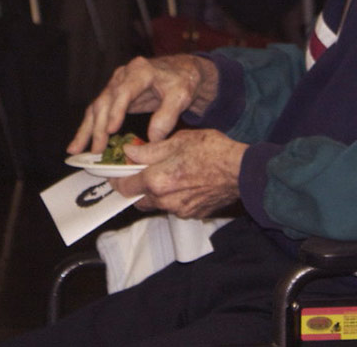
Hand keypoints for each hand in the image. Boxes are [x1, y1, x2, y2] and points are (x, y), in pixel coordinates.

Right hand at [68, 54, 218, 154]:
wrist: (179, 71)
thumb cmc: (181, 81)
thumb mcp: (181, 95)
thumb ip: (168, 115)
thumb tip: (153, 138)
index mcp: (140, 71)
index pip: (124, 90)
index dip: (116, 110)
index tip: (111, 130)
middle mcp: (123, 75)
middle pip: (106, 101)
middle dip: (99, 127)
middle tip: (97, 150)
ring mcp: (115, 84)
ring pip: (97, 107)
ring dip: (87, 129)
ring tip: (77, 150)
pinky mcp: (113, 96)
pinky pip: (98, 112)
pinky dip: (88, 128)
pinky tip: (79, 144)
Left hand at [110, 129, 246, 217]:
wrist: (243, 171)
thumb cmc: (213, 151)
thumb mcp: (178, 141)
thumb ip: (150, 150)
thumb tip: (128, 153)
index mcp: (157, 181)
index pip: (125, 186)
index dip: (116, 179)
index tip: (114, 173)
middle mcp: (165, 201)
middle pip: (138, 199)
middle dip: (135, 187)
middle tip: (138, 172)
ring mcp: (180, 210)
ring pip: (157, 204)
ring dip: (155, 192)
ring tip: (165, 174)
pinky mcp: (193, 215)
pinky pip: (175, 207)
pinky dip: (173, 197)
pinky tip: (183, 182)